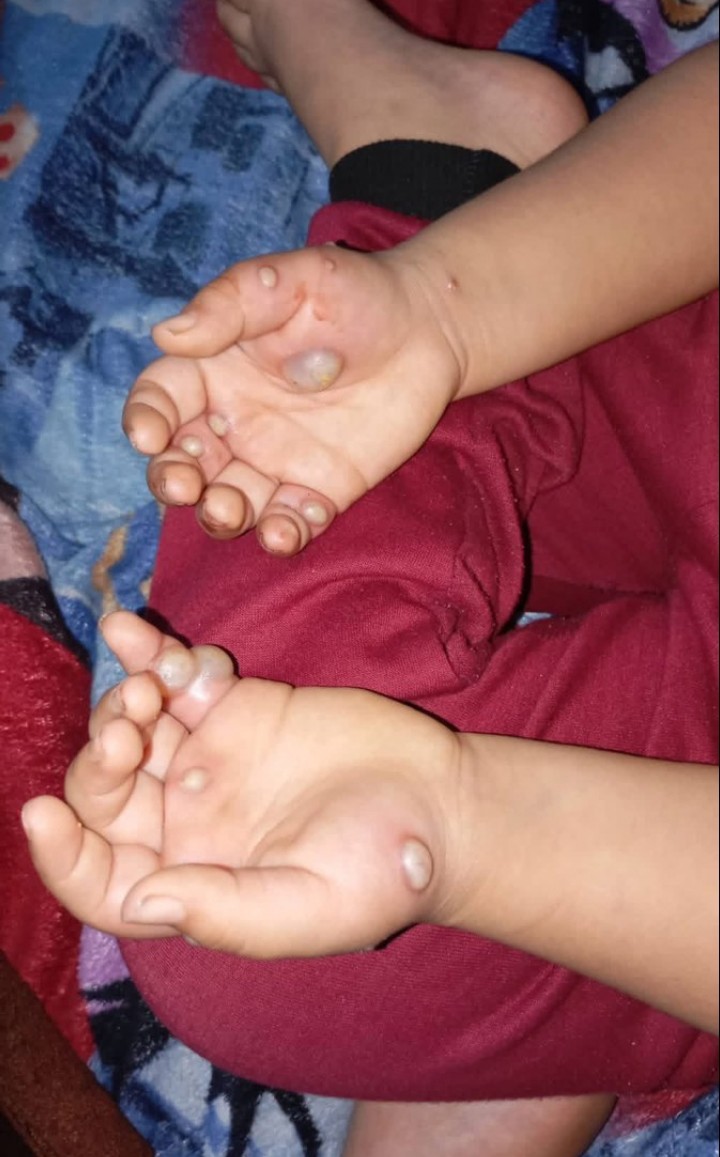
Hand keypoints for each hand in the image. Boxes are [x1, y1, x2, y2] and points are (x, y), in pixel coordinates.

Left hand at [23, 612, 465, 956]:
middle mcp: (187, 823)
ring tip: (151, 687)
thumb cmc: (384, 870)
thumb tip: (143, 900)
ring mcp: (208, 760)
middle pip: (106, 795)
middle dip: (99, 762)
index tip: (41, 814)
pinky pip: (179, 679)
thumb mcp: (313, 908)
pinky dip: (153, 655)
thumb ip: (227, 910)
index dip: (63, 857)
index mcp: (193, 883)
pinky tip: (136, 633)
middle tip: (131, 731)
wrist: (439, 800)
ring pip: (134, 729)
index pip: (103, 883)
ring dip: (123, 703)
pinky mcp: (236, 707)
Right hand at [124, 245, 462, 554]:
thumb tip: (167, 333)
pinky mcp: (319, 491)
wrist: (426, 329)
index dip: (145, 418)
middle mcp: (234, 423)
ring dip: (219, 514)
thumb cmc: (354, 295)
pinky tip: (284, 531)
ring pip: (228, 501)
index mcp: (214, 369)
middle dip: (173, 480)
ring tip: (231, 510)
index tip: (148, 435)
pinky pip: (289, 523)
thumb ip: (230, 305)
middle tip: (186, 484)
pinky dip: (280, 535)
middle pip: (183, 462)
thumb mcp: (291, 280)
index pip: (161, 399)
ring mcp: (275, 461)